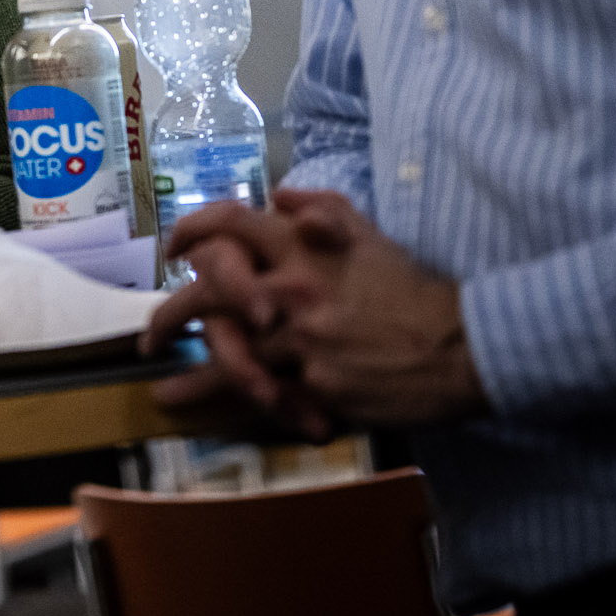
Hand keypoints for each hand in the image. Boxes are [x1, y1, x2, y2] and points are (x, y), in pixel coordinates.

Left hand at [143, 190, 486, 438]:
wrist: (463, 345)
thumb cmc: (413, 289)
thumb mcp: (371, 234)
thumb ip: (323, 209)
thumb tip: (278, 198)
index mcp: (302, 247)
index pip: (230, 224)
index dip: (192, 231)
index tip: (172, 250)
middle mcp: (293, 288)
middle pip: (210, 296)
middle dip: (170, 317)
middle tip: (153, 336)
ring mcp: (302, 340)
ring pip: (229, 355)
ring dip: (192, 376)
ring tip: (165, 390)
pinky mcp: (317, 386)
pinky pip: (268, 396)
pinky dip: (241, 406)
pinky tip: (218, 417)